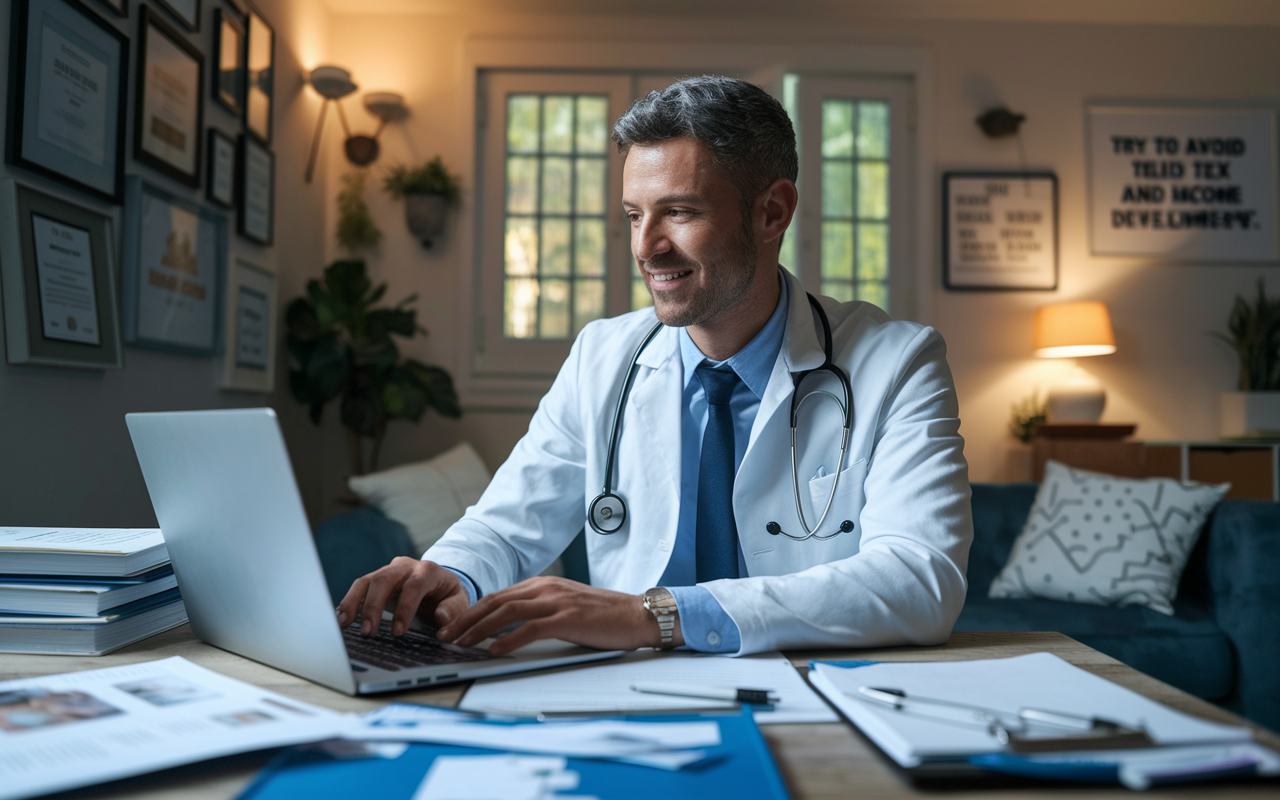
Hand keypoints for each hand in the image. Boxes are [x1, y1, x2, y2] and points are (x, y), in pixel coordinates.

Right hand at [336, 557, 469, 637]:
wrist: (440, 582)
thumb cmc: (448, 594)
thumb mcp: (459, 601)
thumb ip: (453, 610)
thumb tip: (442, 618)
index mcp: (428, 570)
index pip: (413, 586)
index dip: (404, 608)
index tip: (397, 632)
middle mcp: (405, 567)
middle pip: (384, 579)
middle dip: (373, 606)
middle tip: (368, 632)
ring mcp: (388, 571)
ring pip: (366, 581)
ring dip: (354, 603)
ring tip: (346, 624)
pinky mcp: (377, 579)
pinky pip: (360, 587)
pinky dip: (349, 602)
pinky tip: (342, 618)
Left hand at [438, 576, 683, 655]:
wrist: (637, 615)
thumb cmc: (604, 616)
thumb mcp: (566, 606)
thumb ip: (540, 611)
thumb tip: (509, 629)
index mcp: (543, 585)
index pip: (498, 596)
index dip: (471, 611)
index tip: (453, 626)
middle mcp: (546, 588)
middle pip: (495, 601)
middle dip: (466, 619)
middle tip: (445, 635)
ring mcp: (556, 601)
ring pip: (506, 612)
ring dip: (478, 629)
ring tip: (461, 643)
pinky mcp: (567, 618)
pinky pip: (530, 629)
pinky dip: (507, 640)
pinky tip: (493, 651)